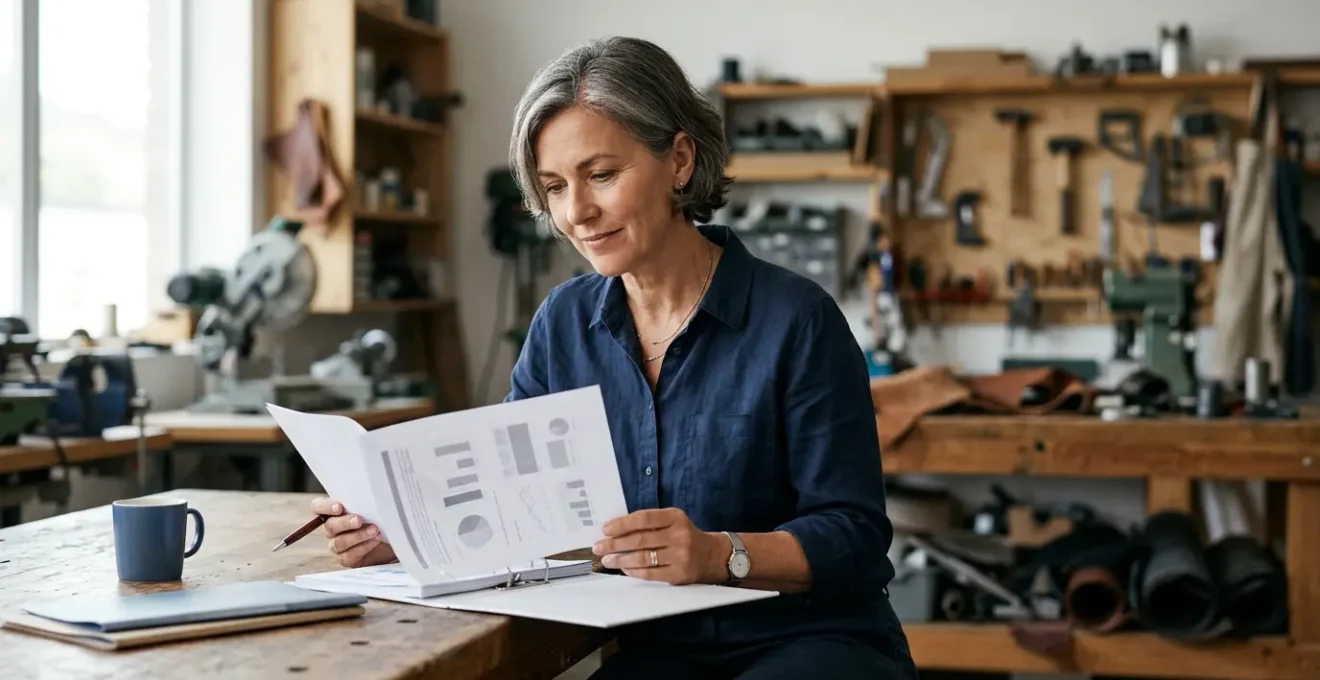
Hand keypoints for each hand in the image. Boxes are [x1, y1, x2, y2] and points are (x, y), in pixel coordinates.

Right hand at [310, 497, 396, 567]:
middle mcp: (332, 529)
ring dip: (357, 536)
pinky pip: (349, 555)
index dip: (325, 507)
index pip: (318, 507)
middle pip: (330, 526)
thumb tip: (370, 492)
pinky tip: (375, 540)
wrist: (393, 540)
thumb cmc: (381, 519)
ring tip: (374, 530)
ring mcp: (338, 545)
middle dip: (345, 523)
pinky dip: (364, 546)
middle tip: (359, 520)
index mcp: (333, 512)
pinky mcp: (347, 559)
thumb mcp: (374, 507)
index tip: (339, 507)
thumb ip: (365, 501)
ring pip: (339, 542)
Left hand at [591, 508, 728, 584]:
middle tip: (599, 547)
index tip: (606, 529)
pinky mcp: (679, 573)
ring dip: (620, 560)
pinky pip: (650, 573)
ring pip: (642, 558)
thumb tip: (616, 530)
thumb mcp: (673, 521)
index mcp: (675, 517)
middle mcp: (679, 535)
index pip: (644, 519)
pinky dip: (633, 571)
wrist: (712, 555)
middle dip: (615, 544)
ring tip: (607, 560)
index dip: (622, 524)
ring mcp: (680, 555)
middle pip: (640, 539)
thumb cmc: (685, 535)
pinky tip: (624, 569)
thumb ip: (650, 523)